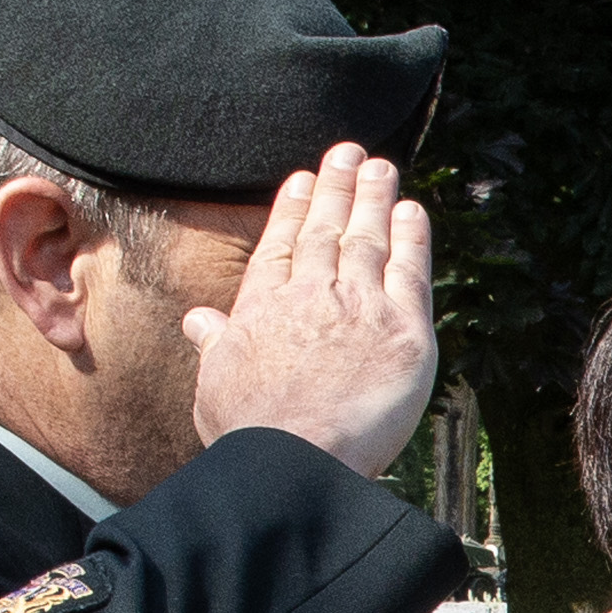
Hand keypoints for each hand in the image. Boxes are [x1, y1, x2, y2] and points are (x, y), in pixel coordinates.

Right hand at [183, 148, 437, 478]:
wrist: (294, 460)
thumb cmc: (250, 434)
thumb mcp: (214, 381)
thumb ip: (214, 343)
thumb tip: (198, 321)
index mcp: (263, 306)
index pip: (282, 245)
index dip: (295, 208)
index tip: (304, 179)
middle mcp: (310, 294)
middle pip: (327, 230)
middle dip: (338, 187)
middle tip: (349, 152)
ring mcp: (358, 307)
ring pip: (367, 239)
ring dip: (374, 197)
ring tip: (380, 167)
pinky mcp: (403, 331)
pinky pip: (410, 271)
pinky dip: (412, 237)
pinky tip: (412, 211)